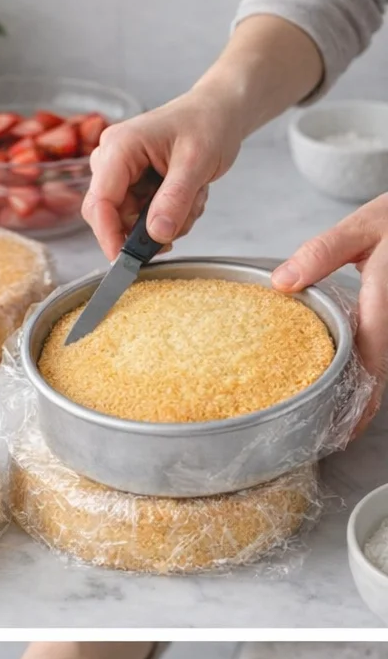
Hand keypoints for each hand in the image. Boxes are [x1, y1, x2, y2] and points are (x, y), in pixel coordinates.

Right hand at [81, 87, 242, 260]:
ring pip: (128, 217)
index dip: (108, 233)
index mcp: (120, 146)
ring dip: (163, 221)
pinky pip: (141, 213)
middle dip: (142, 229)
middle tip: (175, 233)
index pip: (101, 199)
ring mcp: (120, 169)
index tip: (124, 261)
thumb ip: (174, 200)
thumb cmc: (206, 124)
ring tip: (193, 201)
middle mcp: (112, 157)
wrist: (218, 112)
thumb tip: (157, 235)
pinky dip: (167, 215)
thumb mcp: (196, 163)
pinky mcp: (132, 179)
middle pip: (108, 212)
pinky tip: (188, 198)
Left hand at [272, 193, 387, 427]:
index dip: (360, 402)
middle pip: (379, 372)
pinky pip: (382, 345)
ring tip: (336, 409)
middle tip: (332, 430)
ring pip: (383, 362)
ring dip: (365, 387)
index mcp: (386, 304)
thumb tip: (281, 284)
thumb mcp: (361, 228)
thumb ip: (322, 254)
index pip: (373, 364)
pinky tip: (348, 369)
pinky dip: (368, 364)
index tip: (343, 429)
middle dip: (359, 404)